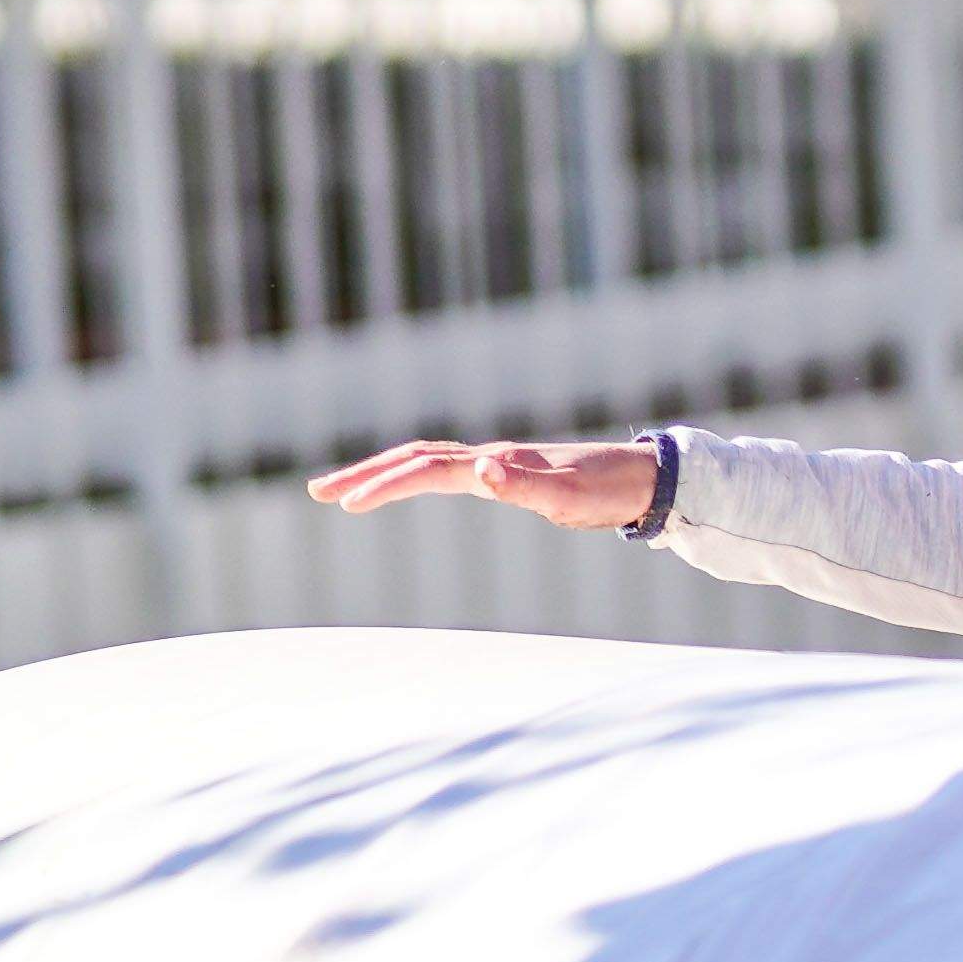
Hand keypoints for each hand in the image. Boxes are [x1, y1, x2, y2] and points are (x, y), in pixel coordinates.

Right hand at [309, 438, 660, 532]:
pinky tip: (410, 487)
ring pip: (428, 460)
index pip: (425, 469)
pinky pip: (448, 470)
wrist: (644, 479)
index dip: (383, 485)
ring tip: (348, 492)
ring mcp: (499, 462)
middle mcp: (492, 456)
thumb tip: (480, 470)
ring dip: (385, 472)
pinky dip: (416, 475)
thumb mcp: (569, 497)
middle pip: (415, 457)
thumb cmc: (608, 491)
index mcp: (497, 462)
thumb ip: (525, 486)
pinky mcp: (509, 472)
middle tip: (318, 491)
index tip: (343, 505)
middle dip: (366, 473)